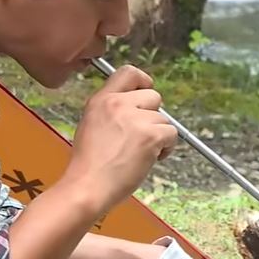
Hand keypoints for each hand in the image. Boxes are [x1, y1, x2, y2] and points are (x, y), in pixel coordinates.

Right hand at [63, 66, 176, 212]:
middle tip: (141, 136)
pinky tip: (150, 159)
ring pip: (164, 119)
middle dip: (152, 116)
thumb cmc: (89, 166)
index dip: (143, 81)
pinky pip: (171, 134)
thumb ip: (112, 111)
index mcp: (101, 100)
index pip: (129, 72)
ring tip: (140, 153)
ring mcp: (136, 119)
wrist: (87, 187)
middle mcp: (118, 104)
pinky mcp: (150, 136)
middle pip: (153, 96)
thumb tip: (136, 109)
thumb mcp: (91, 125)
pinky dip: (166, 148)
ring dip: (158, 136)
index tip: (145, 93)